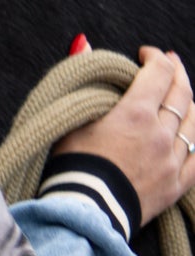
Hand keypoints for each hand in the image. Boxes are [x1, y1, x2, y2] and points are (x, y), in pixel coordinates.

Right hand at [52, 48, 194, 226]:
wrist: (84, 212)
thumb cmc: (74, 164)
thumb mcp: (73, 117)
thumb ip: (83, 77)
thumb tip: (84, 43)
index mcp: (136, 113)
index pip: (159, 72)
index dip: (155, 57)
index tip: (145, 54)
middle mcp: (161, 133)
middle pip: (181, 94)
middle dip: (175, 73)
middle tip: (169, 63)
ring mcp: (172, 159)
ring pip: (193, 123)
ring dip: (188, 104)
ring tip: (180, 97)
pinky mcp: (175, 184)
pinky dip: (194, 142)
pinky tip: (190, 134)